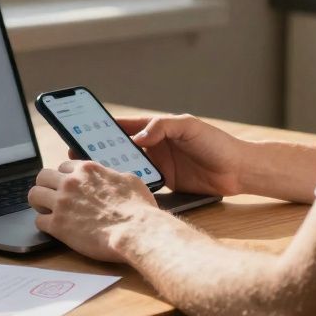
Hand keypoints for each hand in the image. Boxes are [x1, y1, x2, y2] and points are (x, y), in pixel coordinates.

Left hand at [28, 160, 159, 261]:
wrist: (136, 231)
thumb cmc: (139, 208)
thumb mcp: (129, 180)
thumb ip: (112, 176)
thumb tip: (110, 177)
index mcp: (87, 169)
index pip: (63, 166)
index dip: (65, 177)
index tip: (67, 186)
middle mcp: (71, 182)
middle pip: (43, 176)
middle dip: (46, 186)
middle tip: (52, 197)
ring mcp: (62, 203)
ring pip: (34, 194)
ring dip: (39, 202)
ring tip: (46, 211)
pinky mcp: (58, 225)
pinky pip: (38, 221)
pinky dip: (45, 224)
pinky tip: (53, 228)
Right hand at [70, 114, 244, 196]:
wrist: (239, 171)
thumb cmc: (216, 143)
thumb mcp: (190, 127)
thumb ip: (163, 126)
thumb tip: (138, 136)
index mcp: (157, 128)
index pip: (123, 125)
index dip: (101, 127)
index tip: (80, 130)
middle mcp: (154, 145)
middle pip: (120, 147)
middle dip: (98, 150)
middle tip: (76, 156)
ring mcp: (158, 165)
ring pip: (127, 166)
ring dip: (111, 168)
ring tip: (90, 174)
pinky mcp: (165, 183)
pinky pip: (140, 183)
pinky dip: (127, 185)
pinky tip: (113, 190)